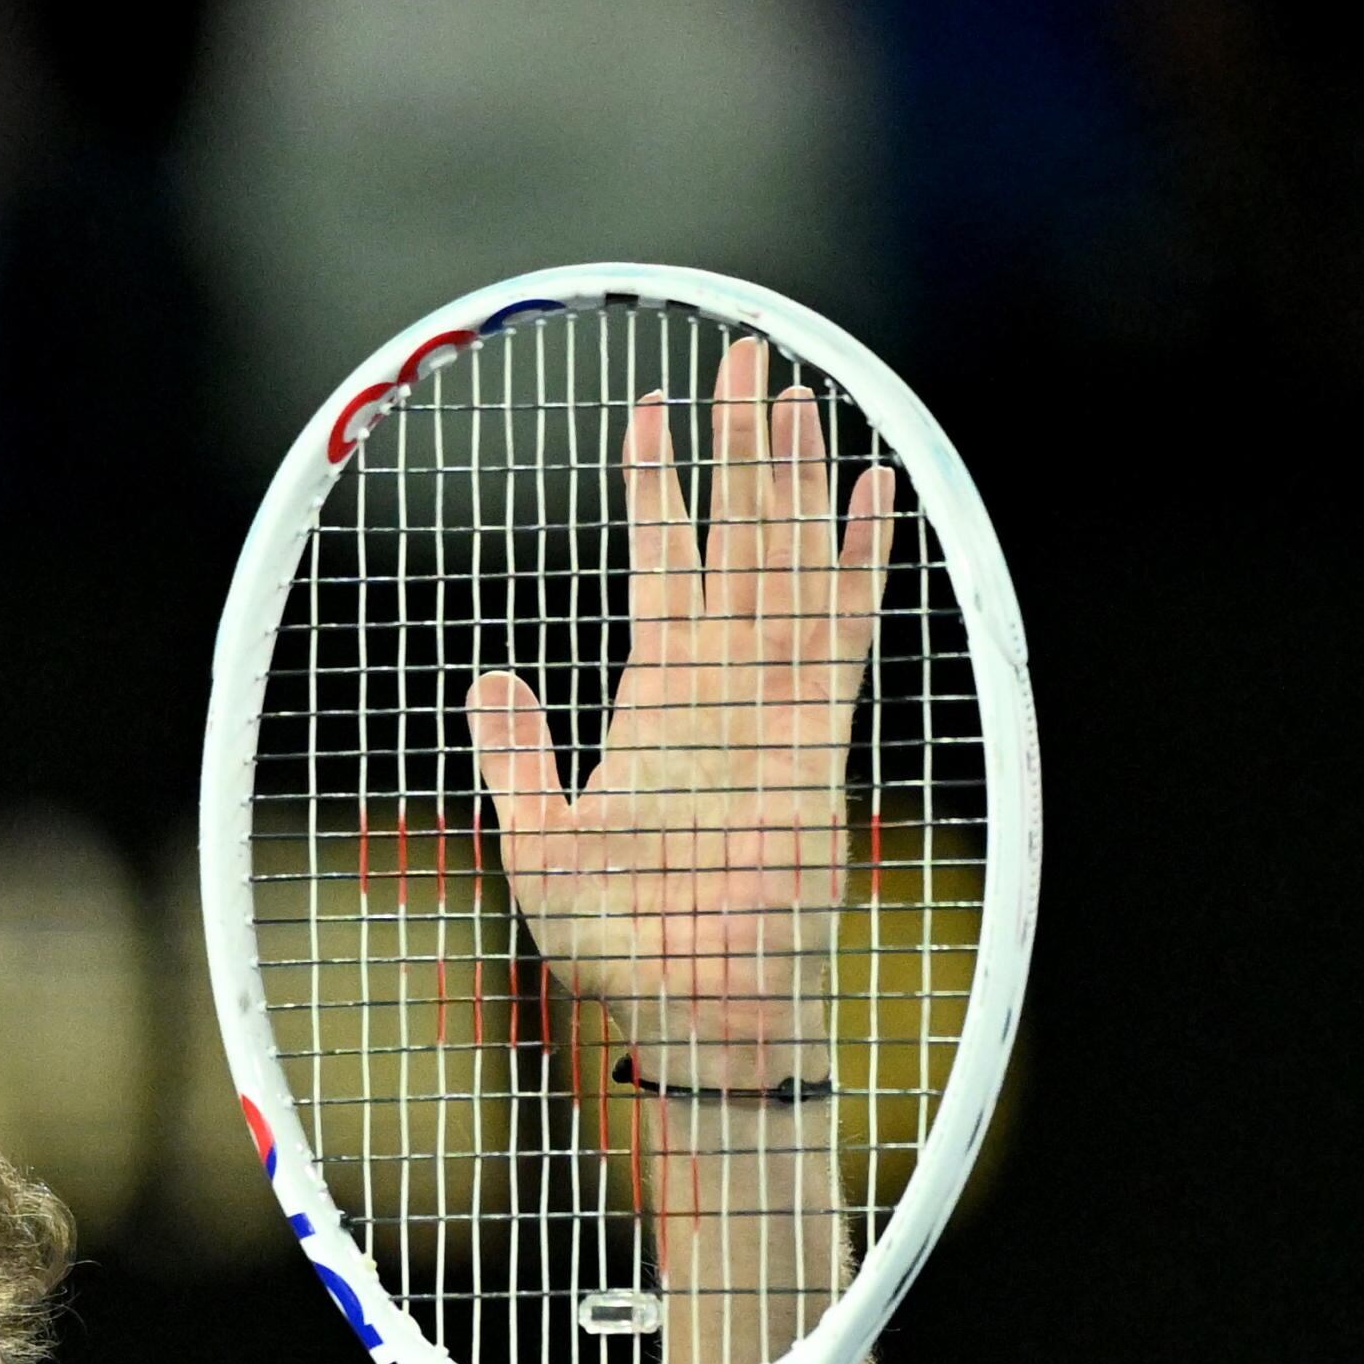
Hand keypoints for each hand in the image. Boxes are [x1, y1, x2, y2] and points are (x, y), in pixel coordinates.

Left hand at [460, 336, 894, 1100]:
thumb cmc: (622, 946)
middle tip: (748, 355)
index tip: (649, 410)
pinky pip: (842, 631)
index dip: (656, 489)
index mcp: (657, 702)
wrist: (694, 1007)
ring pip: (789, 563)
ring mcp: (775, 708)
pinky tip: (877, 492)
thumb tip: (487, 678)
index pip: (660, 566)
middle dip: (741, 448)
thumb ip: (517, 758)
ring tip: (800, 393)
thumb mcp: (537, 843)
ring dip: (795, 480)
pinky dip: (858, 561)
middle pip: (736, 538)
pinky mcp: (818, 740)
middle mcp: (721, 689)